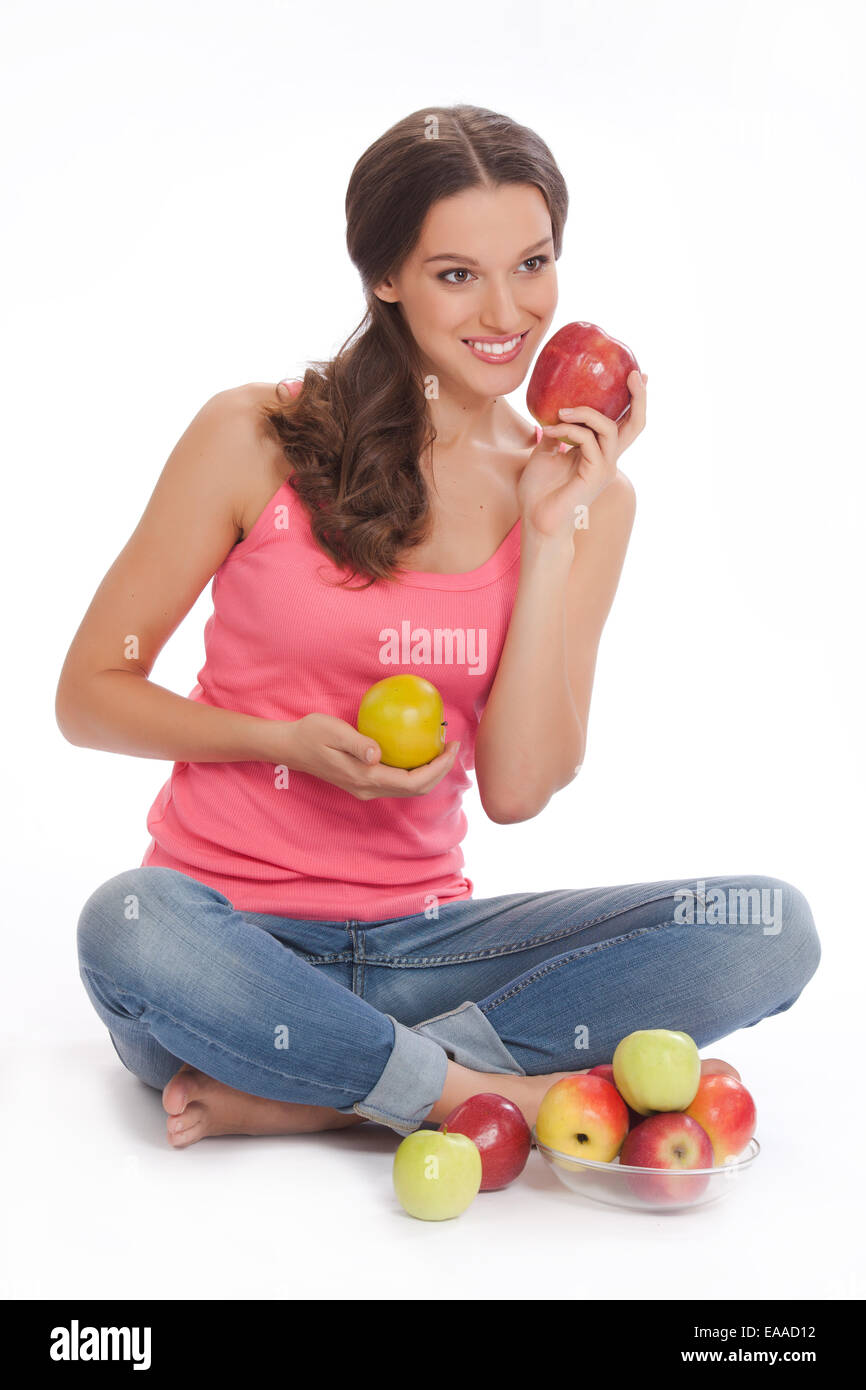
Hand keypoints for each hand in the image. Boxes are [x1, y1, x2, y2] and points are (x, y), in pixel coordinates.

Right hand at [278, 712, 460, 799]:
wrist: (290, 747)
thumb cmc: (310, 734)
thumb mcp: (332, 732)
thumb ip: (357, 743)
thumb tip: (378, 754)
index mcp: (365, 778)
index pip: (413, 781)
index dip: (438, 768)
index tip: (451, 747)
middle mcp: (369, 789)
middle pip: (417, 789)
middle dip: (440, 771)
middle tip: (453, 745)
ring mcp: (366, 788)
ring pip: (409, 787)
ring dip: (430, 771)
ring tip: (442, 747)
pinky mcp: (364, 781)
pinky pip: (398, 780)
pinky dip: (416, 769)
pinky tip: (419, 749)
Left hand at [517, 369, 647, 541]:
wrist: (537, 521)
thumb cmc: (539, 493)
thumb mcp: (544, 452)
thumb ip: (555, 433)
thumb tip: (552, 412)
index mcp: (598, 453)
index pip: (623, 423)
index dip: (632, 400)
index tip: (635, 374)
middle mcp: (607, 459)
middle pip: (635, 424)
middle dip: (638, 397)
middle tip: (633, 373)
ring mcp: (605, 467)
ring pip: (609, 427)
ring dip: (584, 413)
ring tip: (560, 412)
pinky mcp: (596, 474)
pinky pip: (588, 441)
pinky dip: (569, 430)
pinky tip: (549, 430)